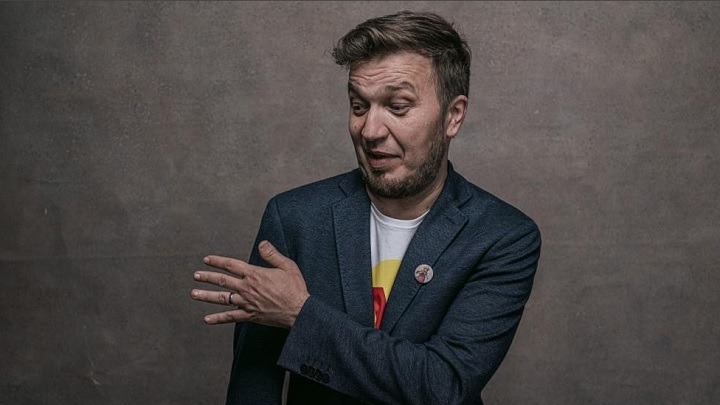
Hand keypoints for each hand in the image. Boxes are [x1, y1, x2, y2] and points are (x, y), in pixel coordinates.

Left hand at [190, 240, 309, 328]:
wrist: (298, 311)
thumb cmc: (294, 288)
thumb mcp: (287, 266)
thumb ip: (272, 254)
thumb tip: (262, 243)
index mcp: (254, 274)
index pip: (231, 265)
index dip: (218, 261)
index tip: (207, 260)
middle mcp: (247, 288)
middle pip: (223, 281)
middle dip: (207, 277)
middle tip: (196, 275)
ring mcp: (247, 303)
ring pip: (222, 298)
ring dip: (206, 296)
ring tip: (193, 294)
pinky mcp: (250, 315)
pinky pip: (230, 317)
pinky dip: (218, 319)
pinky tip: (206, 319)